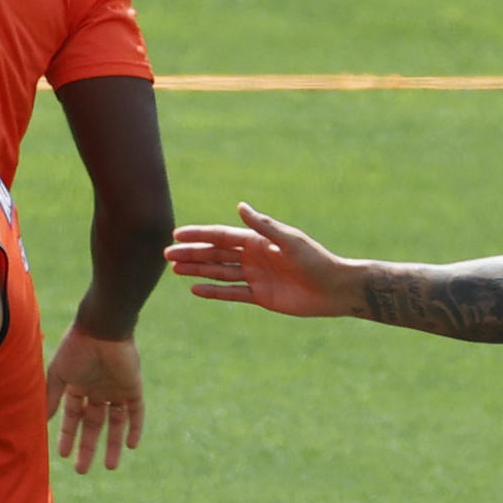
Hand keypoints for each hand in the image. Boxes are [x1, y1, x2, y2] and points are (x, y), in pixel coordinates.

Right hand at [47, 324, 143, 473]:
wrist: (102, 329)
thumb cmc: (76, 348)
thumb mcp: (59, 374)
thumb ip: (52, 396)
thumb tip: (44, 421)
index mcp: (78, 386)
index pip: (73, 417)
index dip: (68, 435)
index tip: (62, 455)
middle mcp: (98, 391)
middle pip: (94, 425)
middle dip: (87, 447)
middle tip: (82, 470)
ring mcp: (116, 390)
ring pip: (116, 423)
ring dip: (112, 444)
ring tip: (109, 467)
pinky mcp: (133, 388)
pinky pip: (136, 412)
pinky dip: (135, 428)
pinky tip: (130, 446)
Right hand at [165, 202, 356, 317]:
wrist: (336, 289)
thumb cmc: (316, 260)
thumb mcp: (290, 240)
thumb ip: (263, 225)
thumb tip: (239, 206)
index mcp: (258, 241)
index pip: (221, 236)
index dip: (198, 235)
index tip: (176, 234)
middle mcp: (252, 257)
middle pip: (215, 254)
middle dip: (191, 253)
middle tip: (166, 255)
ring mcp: (254, 277)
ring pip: (218, 272)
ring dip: (197, 271)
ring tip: (174, 270)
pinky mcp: (260, 296)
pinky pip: (231, 293)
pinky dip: (213, 292)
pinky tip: (195, 290)